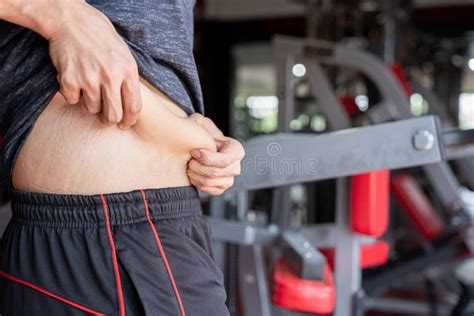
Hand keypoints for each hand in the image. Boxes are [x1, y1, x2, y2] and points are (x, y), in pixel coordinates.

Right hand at [47, 1, 141, 127]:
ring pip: (92, 109)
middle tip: (106, 118)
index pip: (134, 107)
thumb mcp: (124, 56)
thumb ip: (128, 80)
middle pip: (113, 115)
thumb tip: (131, 109)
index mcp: (127, 70)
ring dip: (90, 102)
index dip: (129, 120)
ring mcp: (89, 78)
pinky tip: (74, 79)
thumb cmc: (101, 39)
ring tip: (88, 85)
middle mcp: (110, 76)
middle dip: (109, 120)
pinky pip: (73, 101)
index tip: (125, 124)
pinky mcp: (69, 79)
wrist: (72, 21)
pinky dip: (72, 94)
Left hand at [187, 113, 244, 195]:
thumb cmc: (203, 136)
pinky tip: (193, 174)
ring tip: (189, 166)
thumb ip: (197, 121)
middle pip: (216, 172)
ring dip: (195, 174)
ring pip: (210, 182)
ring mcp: (230, 179)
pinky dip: (197, 183)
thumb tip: (194, 123)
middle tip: (189, 160)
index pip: (224, 160)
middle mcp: (236, 166)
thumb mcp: (202, 124)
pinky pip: (209, 190)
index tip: (194, 152)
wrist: (203, 150)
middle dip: (198, 166)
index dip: (207, 158)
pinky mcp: (221, 188)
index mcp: (236, 150)